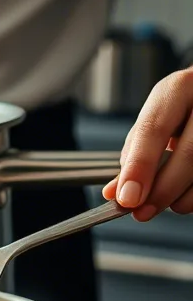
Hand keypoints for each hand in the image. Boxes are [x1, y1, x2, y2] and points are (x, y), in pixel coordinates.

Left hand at [103, 67, 192, 220]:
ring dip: (184, 197)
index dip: (140, 167)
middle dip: (162, 190)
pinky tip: (188, 196)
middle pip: (189, 154)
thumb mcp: (158, 117)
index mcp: (180, 88)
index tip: (127, 198)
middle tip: (142, 212)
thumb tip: (115, 192)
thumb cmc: (185, 107)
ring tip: (168, 204)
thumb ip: (135, 152)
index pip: (154, 129)